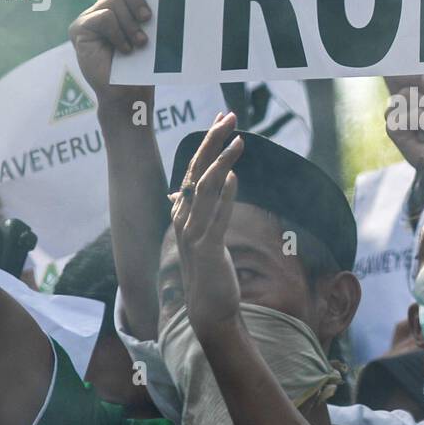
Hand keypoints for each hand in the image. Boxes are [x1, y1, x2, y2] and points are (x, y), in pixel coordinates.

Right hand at [68, 0, 153, 106]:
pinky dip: (118, 34)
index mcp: (120, 3)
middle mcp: (102, 6)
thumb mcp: (152, 30)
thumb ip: (149, 6)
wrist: (131, 93)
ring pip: (113, 1)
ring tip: (138, 44)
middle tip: (147, 19)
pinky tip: (124, 50)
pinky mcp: (80, 29)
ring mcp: (88, 17)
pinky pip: (104, 17)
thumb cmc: (146, 65)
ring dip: (130, 25)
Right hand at [171, 112, 244, 332]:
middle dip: (213, 141)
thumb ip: (196, 211)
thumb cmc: (208, 271)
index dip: (208, 142)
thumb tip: (195, 188)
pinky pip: (217, 218)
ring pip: (205, 189)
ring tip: (239, 140)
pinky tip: (236, 178)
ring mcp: (193, 234)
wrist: (207, 308)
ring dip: (222, 162)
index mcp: (184, 212)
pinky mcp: (207, 250)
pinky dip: (226, 196)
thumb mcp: (200, 235)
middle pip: (197, 170)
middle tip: (229, 116)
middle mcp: (184, 219)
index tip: (222, 118)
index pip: (194, 168)